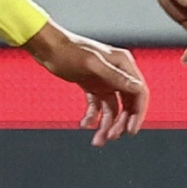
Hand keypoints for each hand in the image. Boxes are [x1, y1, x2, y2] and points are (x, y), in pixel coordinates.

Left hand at [23, 22, 148, 145]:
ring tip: (97, 140)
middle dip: (121, 123)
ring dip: (107, 125)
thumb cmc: (69, 51)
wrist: (47, 47)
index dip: (138, 113)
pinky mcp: (93, 86)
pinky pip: (98, 107)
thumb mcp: (93, 65)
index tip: (130, 131)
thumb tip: (138, 89)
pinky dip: (93, 117)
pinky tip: (84, 125)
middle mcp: (117, 72)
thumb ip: (116, 77)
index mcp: (123, 64)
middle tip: (111, 137)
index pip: (139, 92)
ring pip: (113, 109)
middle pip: (128, 104)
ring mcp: (105, 80)